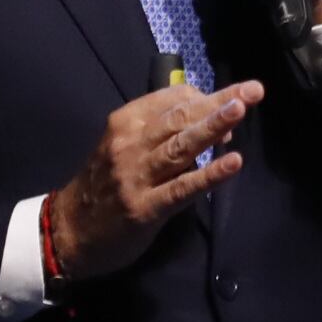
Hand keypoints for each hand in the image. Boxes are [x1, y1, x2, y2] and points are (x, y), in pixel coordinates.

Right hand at [43, 78, 262, 284]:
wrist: (67, 231)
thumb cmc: (103, 185)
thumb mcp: (122, 146)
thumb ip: (159, 132)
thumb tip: (209, 118)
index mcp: (125, 122)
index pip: (172, 99)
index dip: (205, 98)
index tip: (232, 100)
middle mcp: (129, 144)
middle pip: (180, 117)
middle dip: (220, 102)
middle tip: (254, 90)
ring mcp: (136, 176)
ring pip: (181, 146)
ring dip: (213, 125)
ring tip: (241, 109)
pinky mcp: (144, 208)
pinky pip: (182, 188)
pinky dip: (209, 175)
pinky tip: (233, 163)